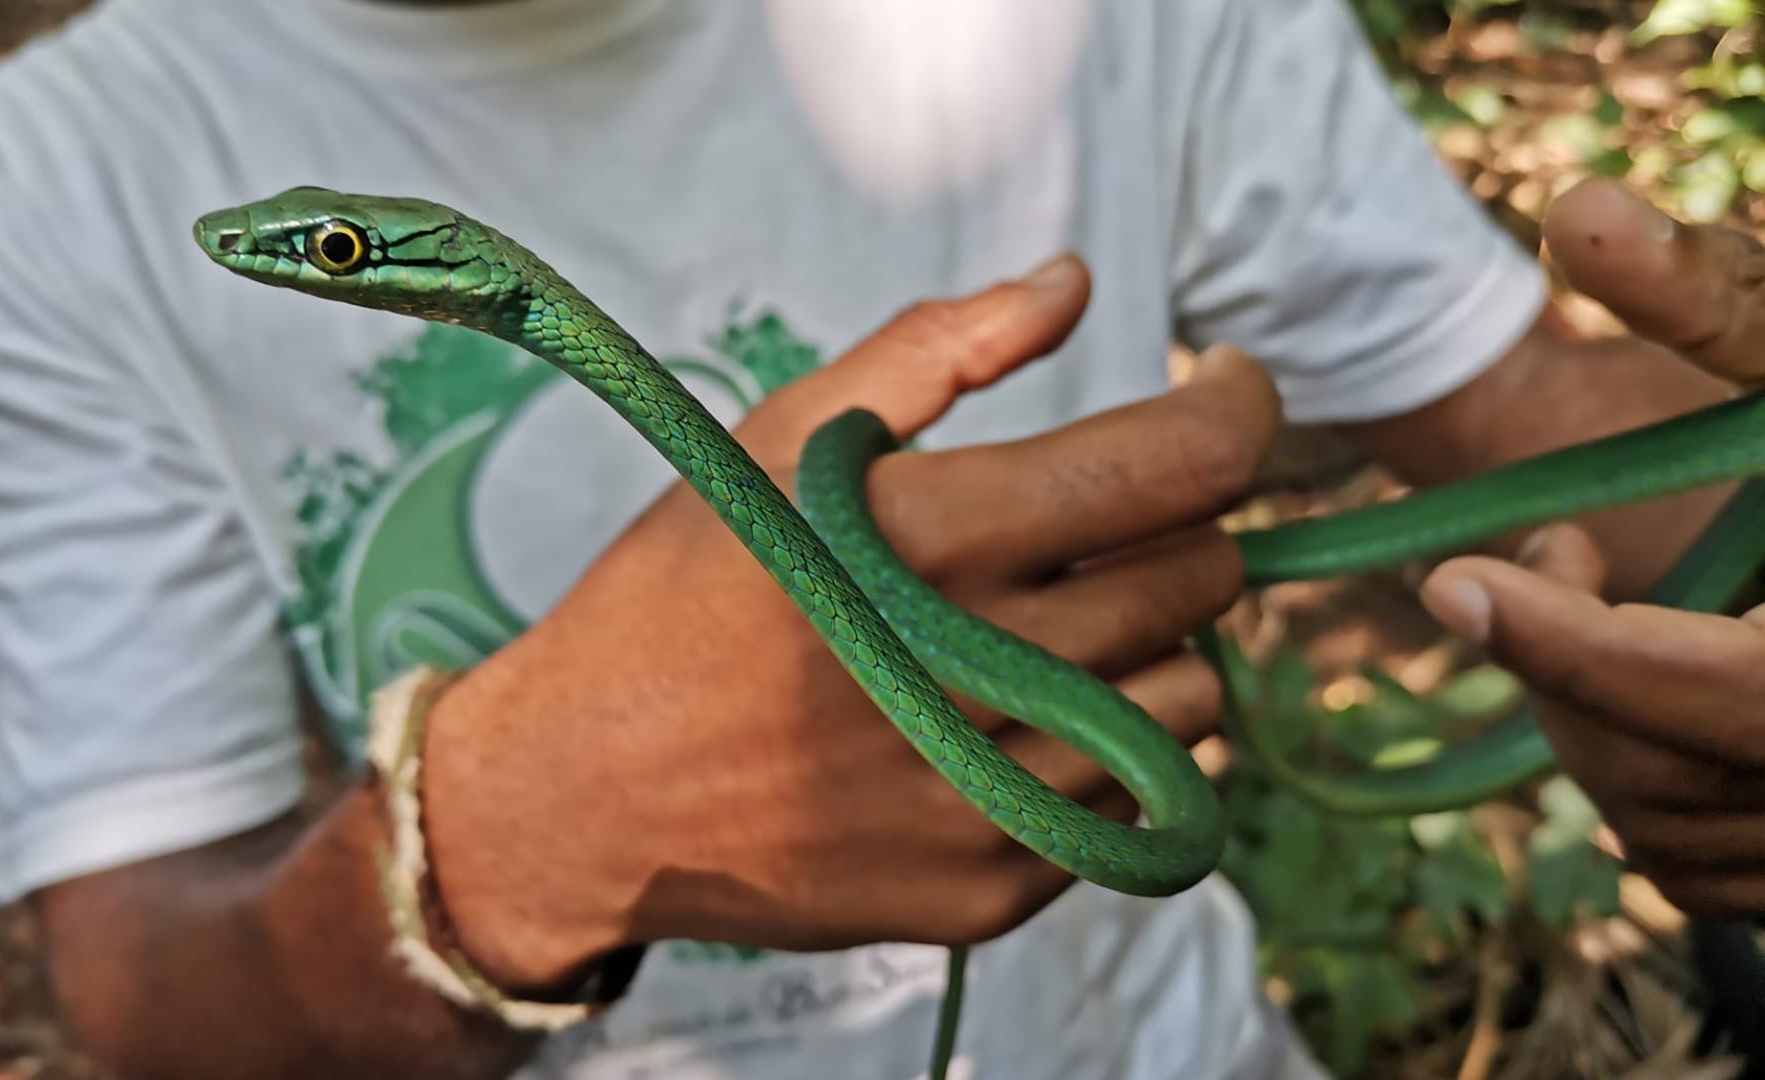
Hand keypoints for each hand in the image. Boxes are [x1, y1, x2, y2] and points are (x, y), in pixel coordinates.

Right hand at [420, 256, 1283, 990]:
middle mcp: (973, 672)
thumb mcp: (778, 441)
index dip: (1235, 408)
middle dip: (1175, 527)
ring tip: (1048, 632)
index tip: (1222, 392)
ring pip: (1195, 698)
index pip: (1180, 464)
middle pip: (1203, 579)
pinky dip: (1111, 750)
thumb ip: (934, 348)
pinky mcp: (987, 889)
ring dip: (1150, 647)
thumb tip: (1071, 284)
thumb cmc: (680, 595)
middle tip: (1095, 523)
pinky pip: (1141, 806)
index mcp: (927, 538)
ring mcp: (985, 796)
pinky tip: (1020, 722)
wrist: (580, 792)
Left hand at [1421, 180, 1764, 916]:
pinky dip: (1649, 780)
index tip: (1452, 580)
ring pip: (1669, 833)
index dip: (1565, 642)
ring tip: (1604, 600)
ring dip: (1597, 722)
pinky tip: (1657, 683)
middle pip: (1666, 775)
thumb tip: (1577, 213)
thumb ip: (1728, 298)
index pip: (1703, 689)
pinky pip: (1703, 868)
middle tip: (1551, 556)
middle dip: (1570, 667)